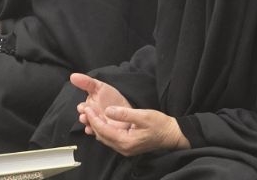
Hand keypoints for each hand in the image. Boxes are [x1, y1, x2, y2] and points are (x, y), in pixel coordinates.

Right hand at [71, 73, 132, 132]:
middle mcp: (92, 117)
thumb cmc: (112, 98)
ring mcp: (99, 126)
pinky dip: (98, 134)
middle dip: (84, 118)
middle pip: (86, 119)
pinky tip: (99, 132)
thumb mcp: (100, 87)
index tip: (83, 108)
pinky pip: (100, 136)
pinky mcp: (106, 134)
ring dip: (91, 126)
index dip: (81, 108)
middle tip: (86, 117)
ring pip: (92, 127)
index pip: (82, 108)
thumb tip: (72, 76)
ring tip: (91, 125)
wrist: (127, 109)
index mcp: (89, 106)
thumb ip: (86, 82)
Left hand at [71, 74, 189, 155]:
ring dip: (96, 126)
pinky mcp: (127, 145)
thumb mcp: (143, 115)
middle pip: (101, 135)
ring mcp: (125, 148)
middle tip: (84, 109)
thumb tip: (108, 110)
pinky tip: (101, 120)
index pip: (103, 130)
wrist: (172, 135)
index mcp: (126, 141)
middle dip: (92, 122)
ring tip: (90, 114)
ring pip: (105, 137)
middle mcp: (123, 148)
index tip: (87, 108)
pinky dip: (103, 129)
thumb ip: (124, 113)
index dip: (94, 119)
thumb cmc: (160, 125)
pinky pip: (110, 138)